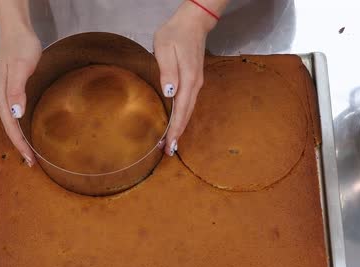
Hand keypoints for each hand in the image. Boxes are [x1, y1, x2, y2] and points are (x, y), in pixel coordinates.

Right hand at [0, 28, 40, 165]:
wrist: (18, 30)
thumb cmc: (20, 45)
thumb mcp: (22, 67)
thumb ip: (18, 90)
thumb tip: (16, 113)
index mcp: (1, 93)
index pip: (11, 126)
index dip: (20, 143)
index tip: (29, 157)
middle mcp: (1, 95)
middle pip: (9, 127)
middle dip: (19, 145)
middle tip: (30, 161)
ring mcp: (5, 92)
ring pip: (11, 121)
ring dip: (19, 137)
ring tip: (28, 151)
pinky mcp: (12, 88)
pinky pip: (14, 113)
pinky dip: (20, 126)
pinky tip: (26, 129)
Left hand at [153, 1, 218, 155]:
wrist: (193, 22)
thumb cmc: (175, 33)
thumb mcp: (164, 47)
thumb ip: (167, 70)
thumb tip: (170, 92)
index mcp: (187, 78)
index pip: (181, 109)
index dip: (175, 129)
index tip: (169, 144)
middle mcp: (194, 84)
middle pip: (187, 114)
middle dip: (178, 134)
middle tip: (168, 151)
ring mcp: (196, 83)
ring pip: (188, 110)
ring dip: (180, 127)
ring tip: (171, 142)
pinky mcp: (193, 80)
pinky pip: (188, 103)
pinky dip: (182, 116)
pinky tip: (176, 122)